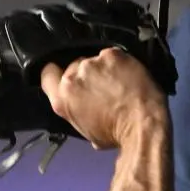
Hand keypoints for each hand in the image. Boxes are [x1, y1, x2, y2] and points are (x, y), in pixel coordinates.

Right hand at [40, 47, 167, 148]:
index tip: (67, 77)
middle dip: (86, 75)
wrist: (142, 126)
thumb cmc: (117, 135)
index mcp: (62, 99)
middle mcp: (73, 77)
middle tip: (103, 87)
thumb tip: (85, 109)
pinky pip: (112, 56)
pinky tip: (128, 77)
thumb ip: (77, 111)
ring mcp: (93, 63)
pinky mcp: (112, 55)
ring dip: (104, 69)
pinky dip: (120, 64)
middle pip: (74, 66)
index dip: (56, 74)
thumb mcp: (87, 132)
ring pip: (94, 60)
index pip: (48, 74)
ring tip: (120, 83)